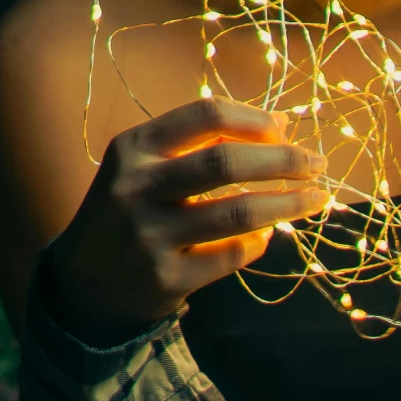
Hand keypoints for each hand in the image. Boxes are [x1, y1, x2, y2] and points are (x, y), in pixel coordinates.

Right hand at [44, 97, 328, 335]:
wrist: (83, 284)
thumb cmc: (131, 209)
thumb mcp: (144, 166)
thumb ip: (197, 144)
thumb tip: (280, 128)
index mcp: (133, 148)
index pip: (206, 116)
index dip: (254, 119)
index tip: (286, 127)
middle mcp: (137, 188)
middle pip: (226, 162)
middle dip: (284, 160)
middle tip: (317, 163)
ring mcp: (150, 236)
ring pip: (240, 212)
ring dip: (289, 203)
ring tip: (315, 197)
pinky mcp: (166, 278)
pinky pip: (234, 253)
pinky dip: (260, 241)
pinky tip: (267, 234)